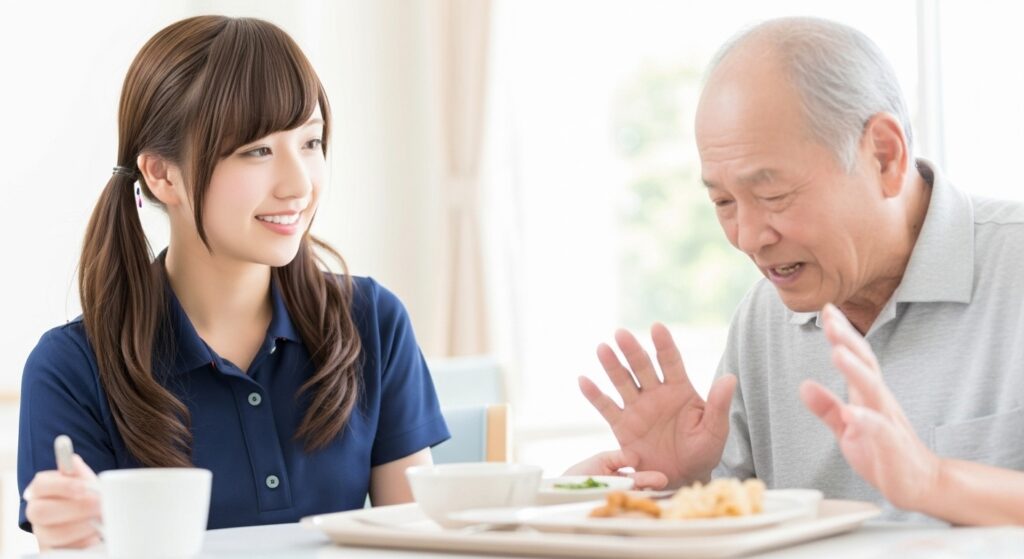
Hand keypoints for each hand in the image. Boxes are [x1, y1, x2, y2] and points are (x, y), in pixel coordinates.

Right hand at [23, 454, 100, 549]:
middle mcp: (36, 512)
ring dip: (83, 526)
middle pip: (42, 512)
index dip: (61, 485)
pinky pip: (65, 549)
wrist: (91, 521)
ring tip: (101, 520)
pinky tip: (95, 534)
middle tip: (100, 505)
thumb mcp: (86, 483)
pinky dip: (84, 542)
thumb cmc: (86, 498)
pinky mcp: (53, 550)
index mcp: (41, 490)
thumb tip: (72, 461)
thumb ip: (79, 473)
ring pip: (54, 533)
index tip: (84, 487)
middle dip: (76, 508)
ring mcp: (43, 533)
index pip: (40, 485)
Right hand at [578, 323, 736, 487]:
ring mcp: (637, 408)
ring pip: (622, 382)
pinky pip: (606, 408)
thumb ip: (718, 405)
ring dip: (612, 366)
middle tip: (621, 334)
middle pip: (642, 368)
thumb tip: (730, 378)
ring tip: (602, 348)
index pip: (671, 362)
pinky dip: (594, 395)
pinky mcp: (622, 426)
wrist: (682, 478)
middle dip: (633, 351)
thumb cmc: (703, 452)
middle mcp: (656, 394)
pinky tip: (583, 380)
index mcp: (680, 390)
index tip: (657, 328)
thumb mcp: (715, 431)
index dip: (664, 345)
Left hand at [800, 303, 940, 509]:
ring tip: (837, 352)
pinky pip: (880, 430)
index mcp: (869, 394)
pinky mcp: (892, 446)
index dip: (843, 334)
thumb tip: (803, 384)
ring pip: (874, 390)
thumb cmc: (882, 451)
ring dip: (855, 371)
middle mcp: (880, 401)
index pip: (857, 357)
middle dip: (848, 340)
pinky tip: (851, 412)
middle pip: (867, 364)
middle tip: (831, 318)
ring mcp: (888, 421)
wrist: (920, 482)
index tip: (828, 309)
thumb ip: (826, 407)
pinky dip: (865, 419)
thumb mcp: (846, 427)